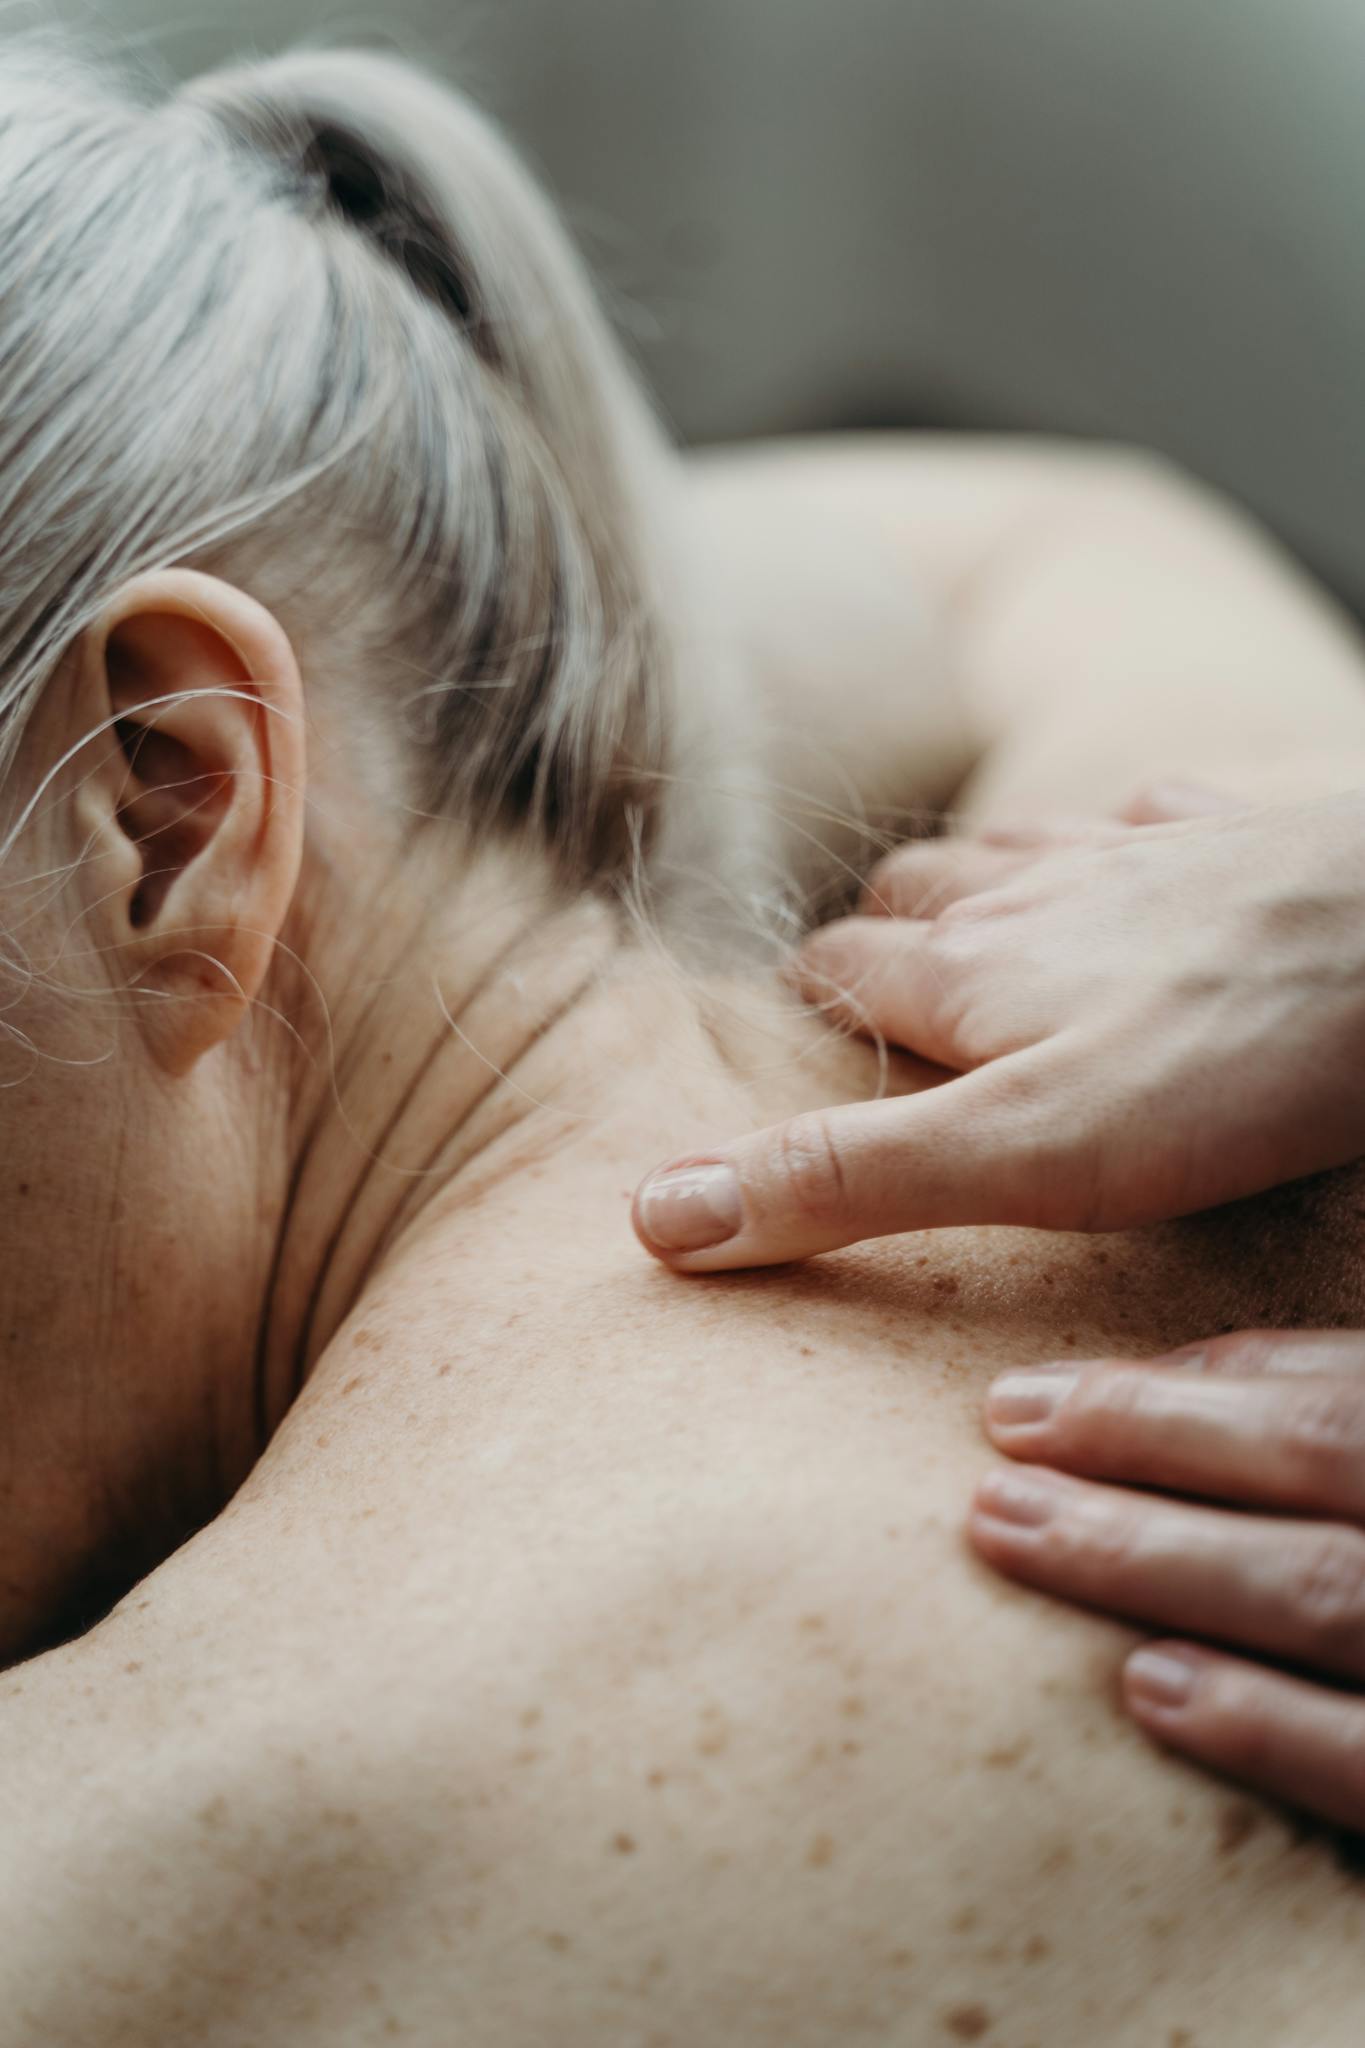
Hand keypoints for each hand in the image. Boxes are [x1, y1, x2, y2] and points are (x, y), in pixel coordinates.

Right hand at [631, 783, 1364, 1269]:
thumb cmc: (1233, 1062)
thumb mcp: (1024, 1155)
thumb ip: (847, 1178)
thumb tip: (657, 1212)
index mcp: (973, 970)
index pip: (845, 969)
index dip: (807, 999)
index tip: (784, 1029)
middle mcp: (1041, 895)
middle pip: (921, 893)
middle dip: (881, 931)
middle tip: (868, 982)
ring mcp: (1148, 855)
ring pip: (1022, 846)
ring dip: (980, 874)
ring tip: (971, 912)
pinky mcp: (1250, 839)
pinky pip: (1160, 812)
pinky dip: (1126, 834)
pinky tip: (1146, 851)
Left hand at [970, 1329, 1364, 1831]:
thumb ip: (1335, 1394)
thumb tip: (1168, 1376)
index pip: (1325, 1393)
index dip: (1170, 1391)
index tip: (1031, 1398)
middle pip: (1317, 1465)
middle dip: (1140, 1451)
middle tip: (998, 1453)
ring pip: (1328, 1594)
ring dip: (1159, 1563)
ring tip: (1020, 1537)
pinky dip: (1268, 1725)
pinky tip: (1148, 1690)